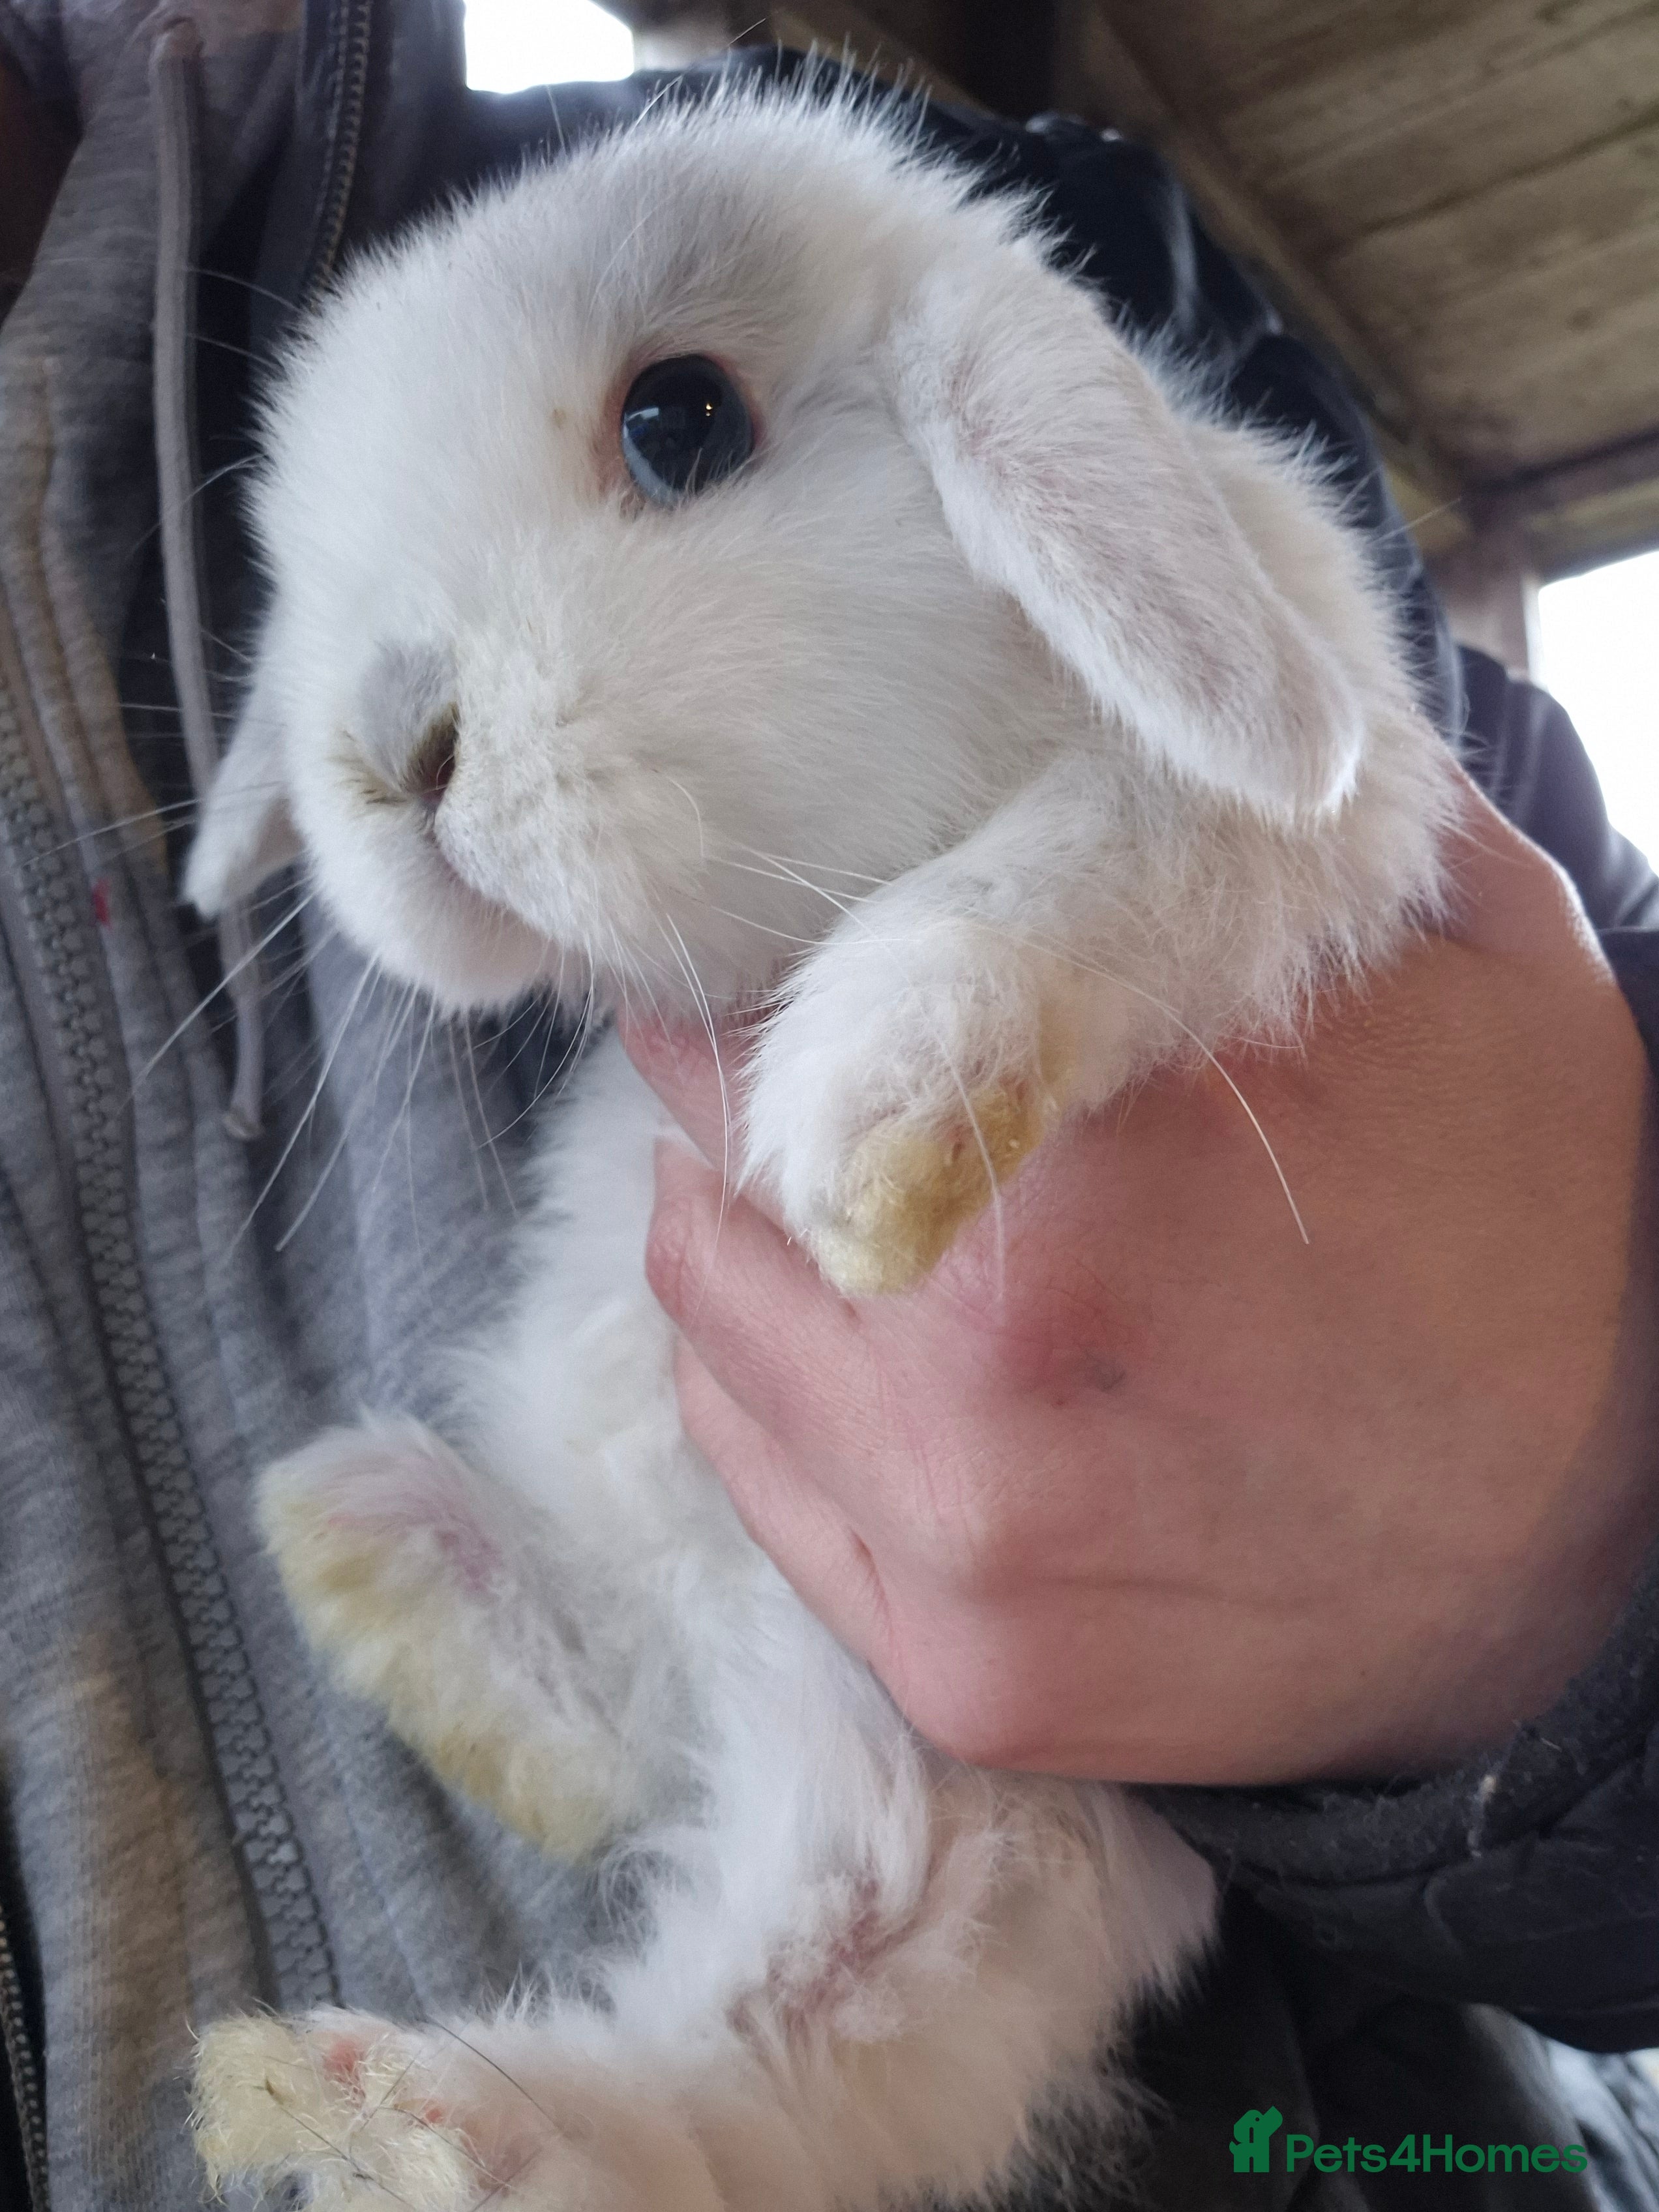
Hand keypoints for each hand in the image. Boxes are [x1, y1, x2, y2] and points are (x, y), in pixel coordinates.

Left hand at [624, 782, 1658, 1783]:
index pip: (771, 1019)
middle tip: (820, 1071)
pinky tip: (879, 1348)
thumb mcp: (1457, 955)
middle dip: (746, 1102)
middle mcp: (989, 1387)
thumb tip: (1052, 706)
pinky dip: (782, 1391)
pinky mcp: (969, 1685)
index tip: (781, 946)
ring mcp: (968, 1561)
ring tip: (857, 1206)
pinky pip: (762, 1486)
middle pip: (710, 1177)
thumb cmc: (1531, 1221)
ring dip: (753, 1245)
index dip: (757, 966)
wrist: (1616, 1539)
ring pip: (709, 1330)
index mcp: (1102, 1170)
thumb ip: (1230, 834)